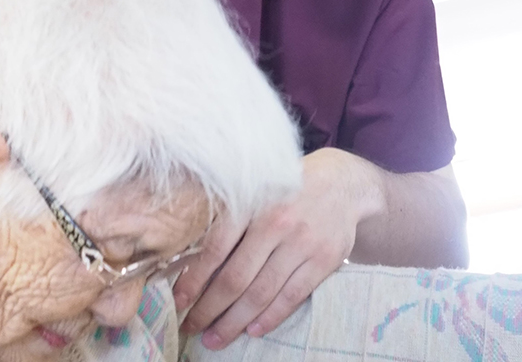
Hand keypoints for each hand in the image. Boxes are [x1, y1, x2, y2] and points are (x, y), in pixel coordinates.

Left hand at [172, 148, 381, 349]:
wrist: (341, 184)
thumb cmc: (285, 191)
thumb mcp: (255, 192)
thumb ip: (229, 220)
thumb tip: (191, 260)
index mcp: (250, 204)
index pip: (215, 249)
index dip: (194, 280)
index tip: (179, 301)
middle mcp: (276, 223)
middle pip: (236, 279)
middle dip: (209, 309)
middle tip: (191, 327)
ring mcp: (302, 243)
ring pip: (262, 293)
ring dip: (235, 321)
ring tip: (216, 338)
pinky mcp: (324, 260)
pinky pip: (292, 296)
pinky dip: (271, 317)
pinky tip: (252, 330)